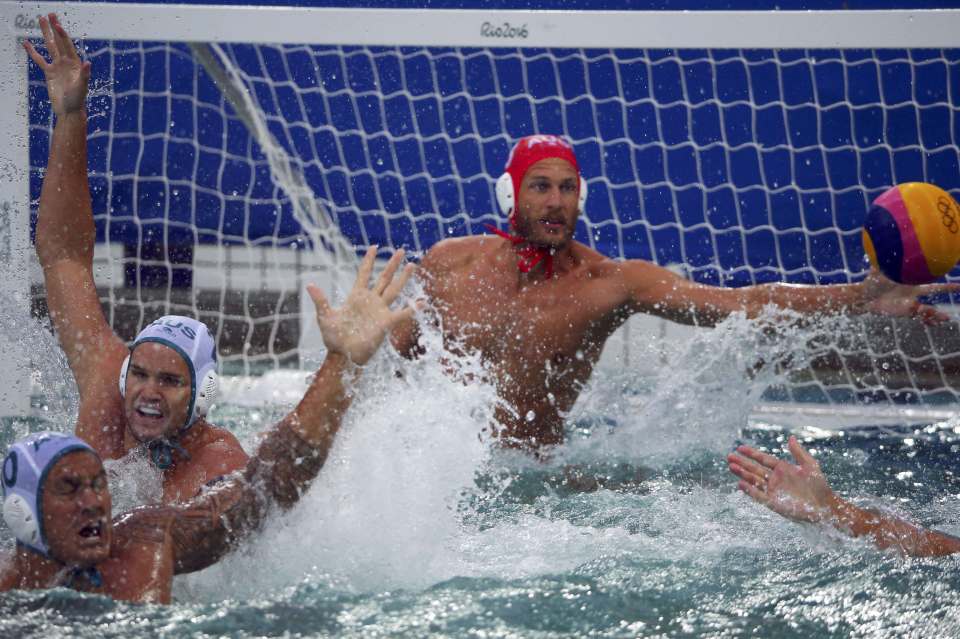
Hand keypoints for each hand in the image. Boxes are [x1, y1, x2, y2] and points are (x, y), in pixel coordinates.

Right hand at [23, 14, 89, 116]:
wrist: (69, 110)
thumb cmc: (78, 99)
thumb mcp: (82, 86)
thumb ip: (85, 75)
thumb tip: (88, 63)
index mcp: (75, 63)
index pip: (68, 45)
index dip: (62, 34)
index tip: (57, 24)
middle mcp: (66, 62)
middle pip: (59, 41)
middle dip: (54, 28)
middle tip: (50, 14)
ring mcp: (57, 66)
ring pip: (50, 46)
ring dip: (46, 34)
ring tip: (41, 20)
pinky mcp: (49, 73)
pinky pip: (39, 60)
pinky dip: (33, 52)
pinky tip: (26, 43)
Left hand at [307, 246, 416, 364]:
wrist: (343, 356)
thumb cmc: (333, 338)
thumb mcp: (325, 317)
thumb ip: (320, 300)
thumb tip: (309, 284)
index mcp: (356, 296)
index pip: (364, 273)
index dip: (369, 260)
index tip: (374, 246)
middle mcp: (371, 301)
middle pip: (384, 278)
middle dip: (392, 264)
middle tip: (401, 250)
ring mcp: (380, 311)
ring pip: (395, 290)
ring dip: (403, 278)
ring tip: (412, 265)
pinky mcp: (386, 323)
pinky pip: (402, 314)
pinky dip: (412, 308)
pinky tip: (423, 302)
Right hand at [727, 436, 837, 523]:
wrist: (826, 506)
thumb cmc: (820, 486)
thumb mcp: (810, 465)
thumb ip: (798, 452)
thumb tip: (790, 438)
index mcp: (782, 469)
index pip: (763, 460)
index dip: (752, 454)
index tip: (740, 448)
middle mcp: (775, 480)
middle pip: (755, 469)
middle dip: (742, 463)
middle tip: (729, 456)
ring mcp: (773, 491)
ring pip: (754, 481)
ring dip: (742, 474)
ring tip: (731, 467)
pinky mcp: (774, 503)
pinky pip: (759, 496)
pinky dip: (750, 491)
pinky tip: (740, 484)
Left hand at [855, 269, 959, 323]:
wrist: (865, 298)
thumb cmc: (871, 282)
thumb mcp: (878, 270)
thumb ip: (882, 260)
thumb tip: (882, 243)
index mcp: (910, 280)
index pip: (929, 274)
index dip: (939, 270)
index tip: (952, 268)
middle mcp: (913, 291)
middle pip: (935, 289)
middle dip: (949, 288)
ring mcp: (911, 302)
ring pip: (929, 307)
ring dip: (938, 312)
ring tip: (946, 318)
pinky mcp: (906, 312)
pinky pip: (919, 316)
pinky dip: (927, 320)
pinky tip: (934, 324)